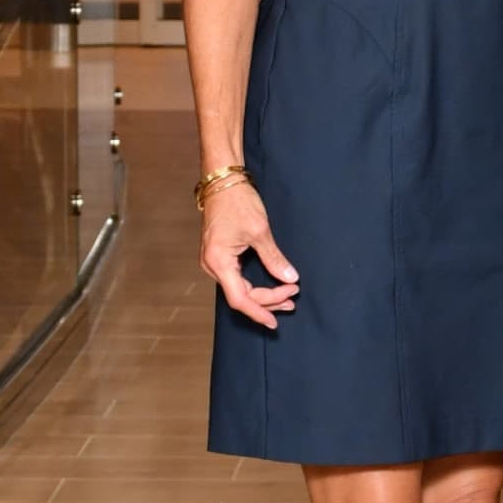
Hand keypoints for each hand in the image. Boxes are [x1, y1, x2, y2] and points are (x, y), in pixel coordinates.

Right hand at [199, 181, 299, 330]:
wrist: (222, 181)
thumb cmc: (237, 201)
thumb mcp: (260, 231)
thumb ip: (274, 258)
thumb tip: (289, 277)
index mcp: (219, 262)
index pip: (240, 299)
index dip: (259, 312)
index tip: (275, 321)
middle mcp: (211, 265)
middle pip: (240, 296)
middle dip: (267, 301)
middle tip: (292, 300)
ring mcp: (213, 261)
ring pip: (238, 288)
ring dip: (262, 294)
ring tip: (286, 296)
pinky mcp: (218, 256)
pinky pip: (235, 279)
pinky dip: (253, 284)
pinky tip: (269, 286)